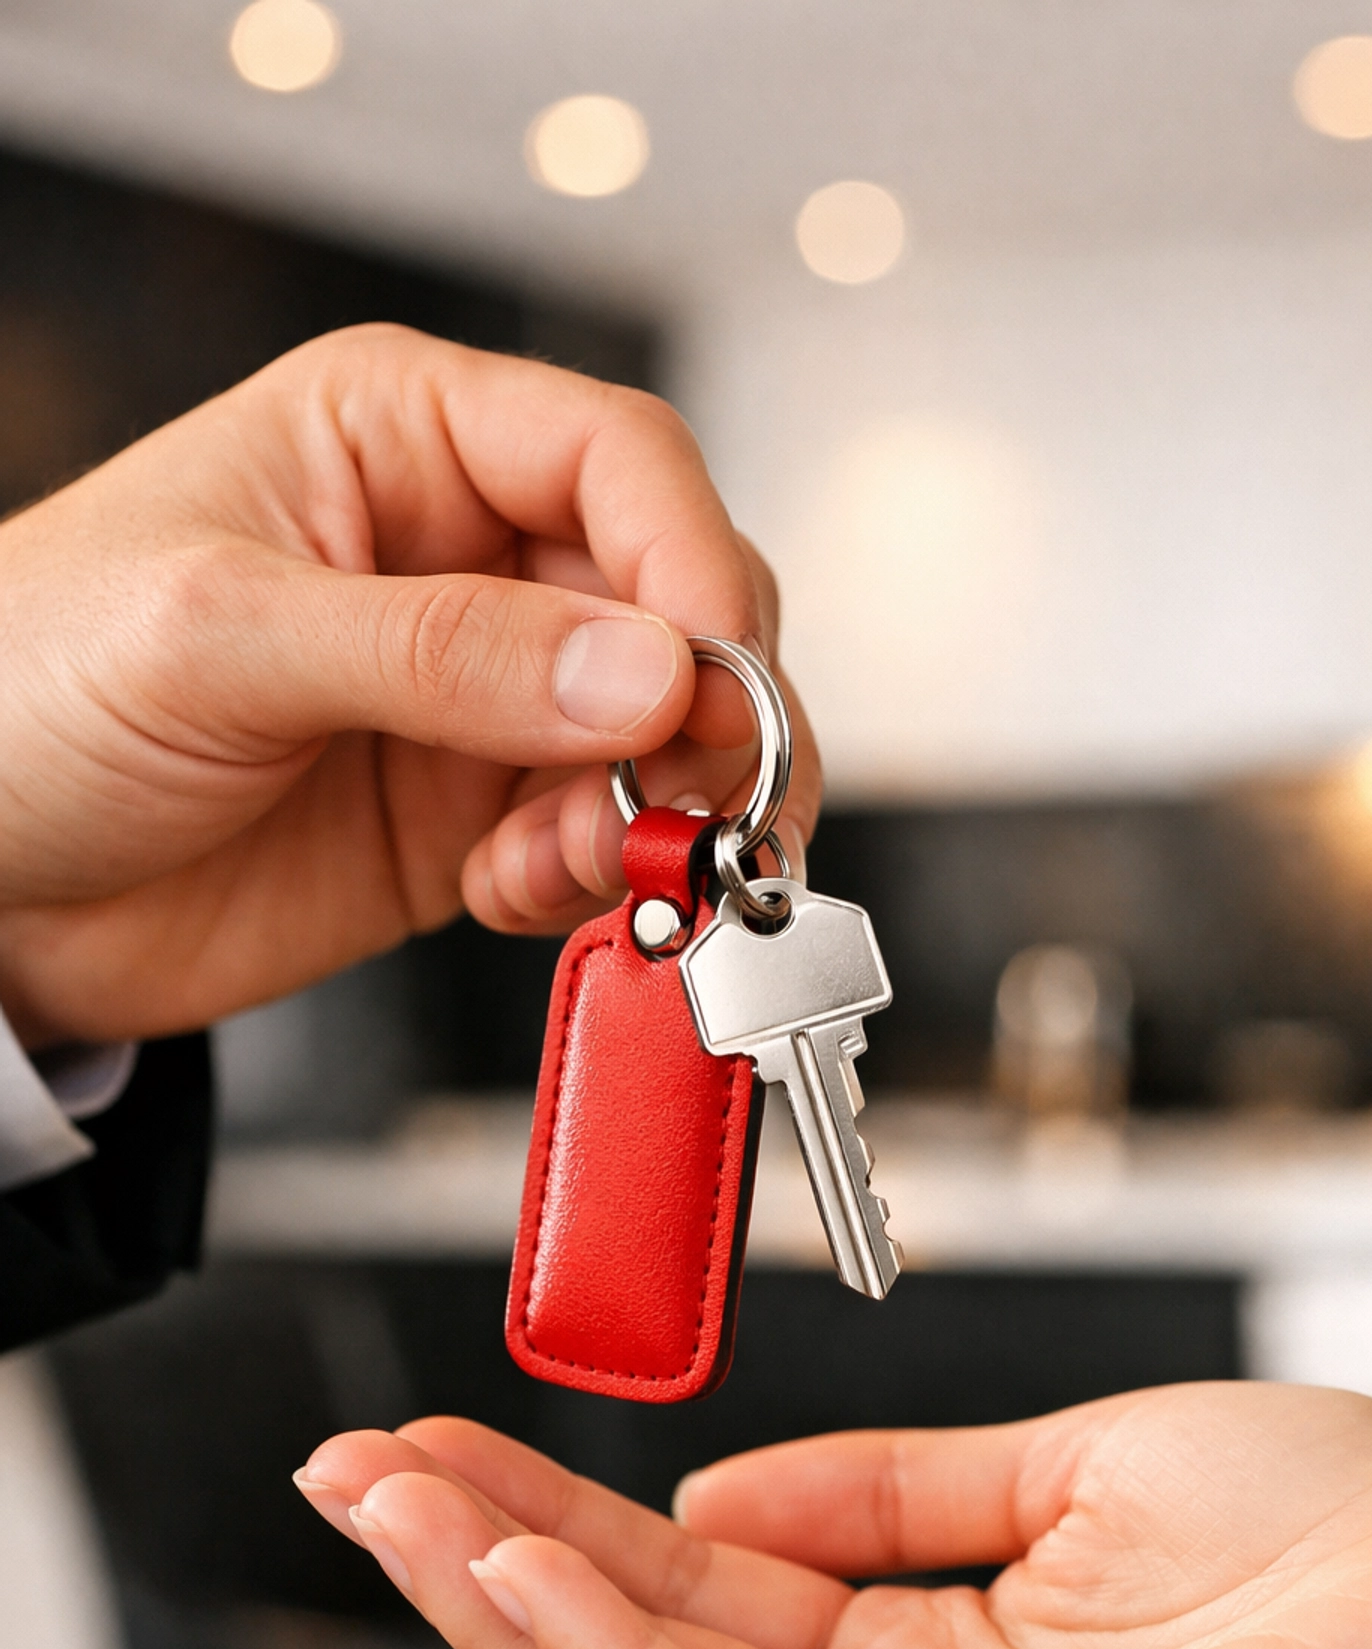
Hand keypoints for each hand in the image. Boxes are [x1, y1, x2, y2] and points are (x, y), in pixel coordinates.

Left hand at [0, 325, 818, 1046]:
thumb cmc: (29, 690)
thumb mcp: (223, 635)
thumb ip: (444, 651)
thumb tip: (647, 673)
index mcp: (402, 440)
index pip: (618, 461)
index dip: (690, 564)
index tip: (705, 676)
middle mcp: (467, 559)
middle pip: (681, 601)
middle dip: (709, 708)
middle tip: (692, 798)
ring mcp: (481, 697)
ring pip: (670, 732)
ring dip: (671, 808)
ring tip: (604, 862)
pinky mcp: (476, 816)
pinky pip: (607, 836)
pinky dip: (605, 875)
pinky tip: (515, 890)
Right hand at [295, 1384, 1371, 1648]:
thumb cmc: (1332, 1543)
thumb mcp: (1058, 1476)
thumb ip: (881, 1497)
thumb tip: (712, 1497)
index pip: (688, 1619)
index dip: (548, 1536)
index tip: (446, 1453)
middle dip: (482, 1580)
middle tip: (359, 1479)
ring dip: (509, 1618)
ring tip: (402, 1510)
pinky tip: (531, 1570)